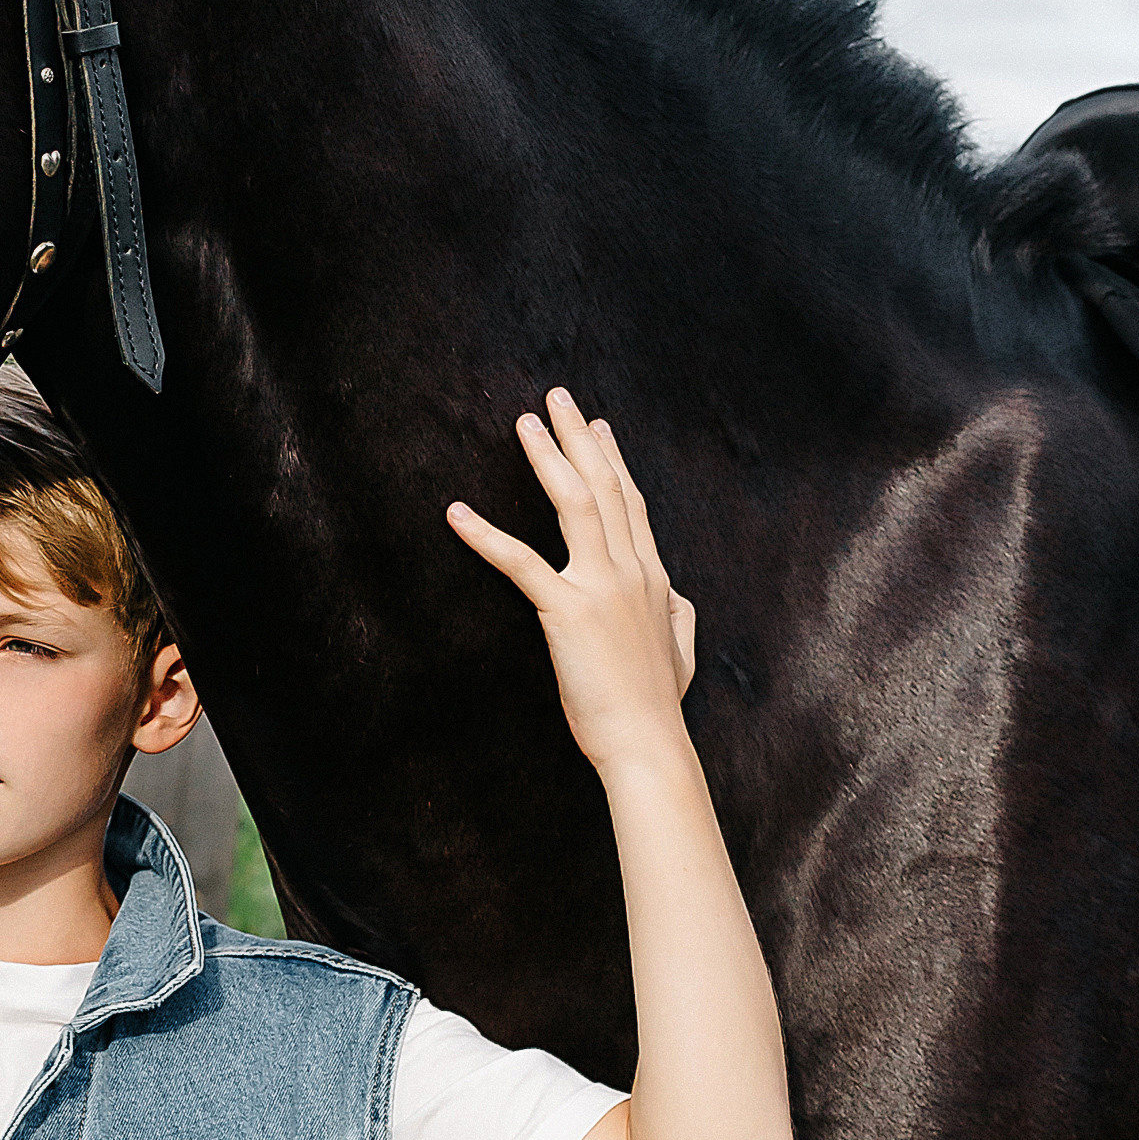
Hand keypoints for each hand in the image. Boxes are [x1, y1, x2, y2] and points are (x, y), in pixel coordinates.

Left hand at [446, 391, 696, 775]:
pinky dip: (486, 535)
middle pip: (605, 487)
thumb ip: (676, 613)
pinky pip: (520, 563)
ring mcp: (602, 587)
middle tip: (557, 397)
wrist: (648, 742)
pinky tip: (457, 513)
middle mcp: (631, 572)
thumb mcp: (681, 649)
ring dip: (548, 458)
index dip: (613, 461)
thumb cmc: (656, 705)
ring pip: (575, 503)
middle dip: (579, 438)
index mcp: (654, 579)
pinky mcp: (568, 611)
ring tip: (524, 423)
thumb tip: (674, 594)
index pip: (632, 505)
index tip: (598, 426)